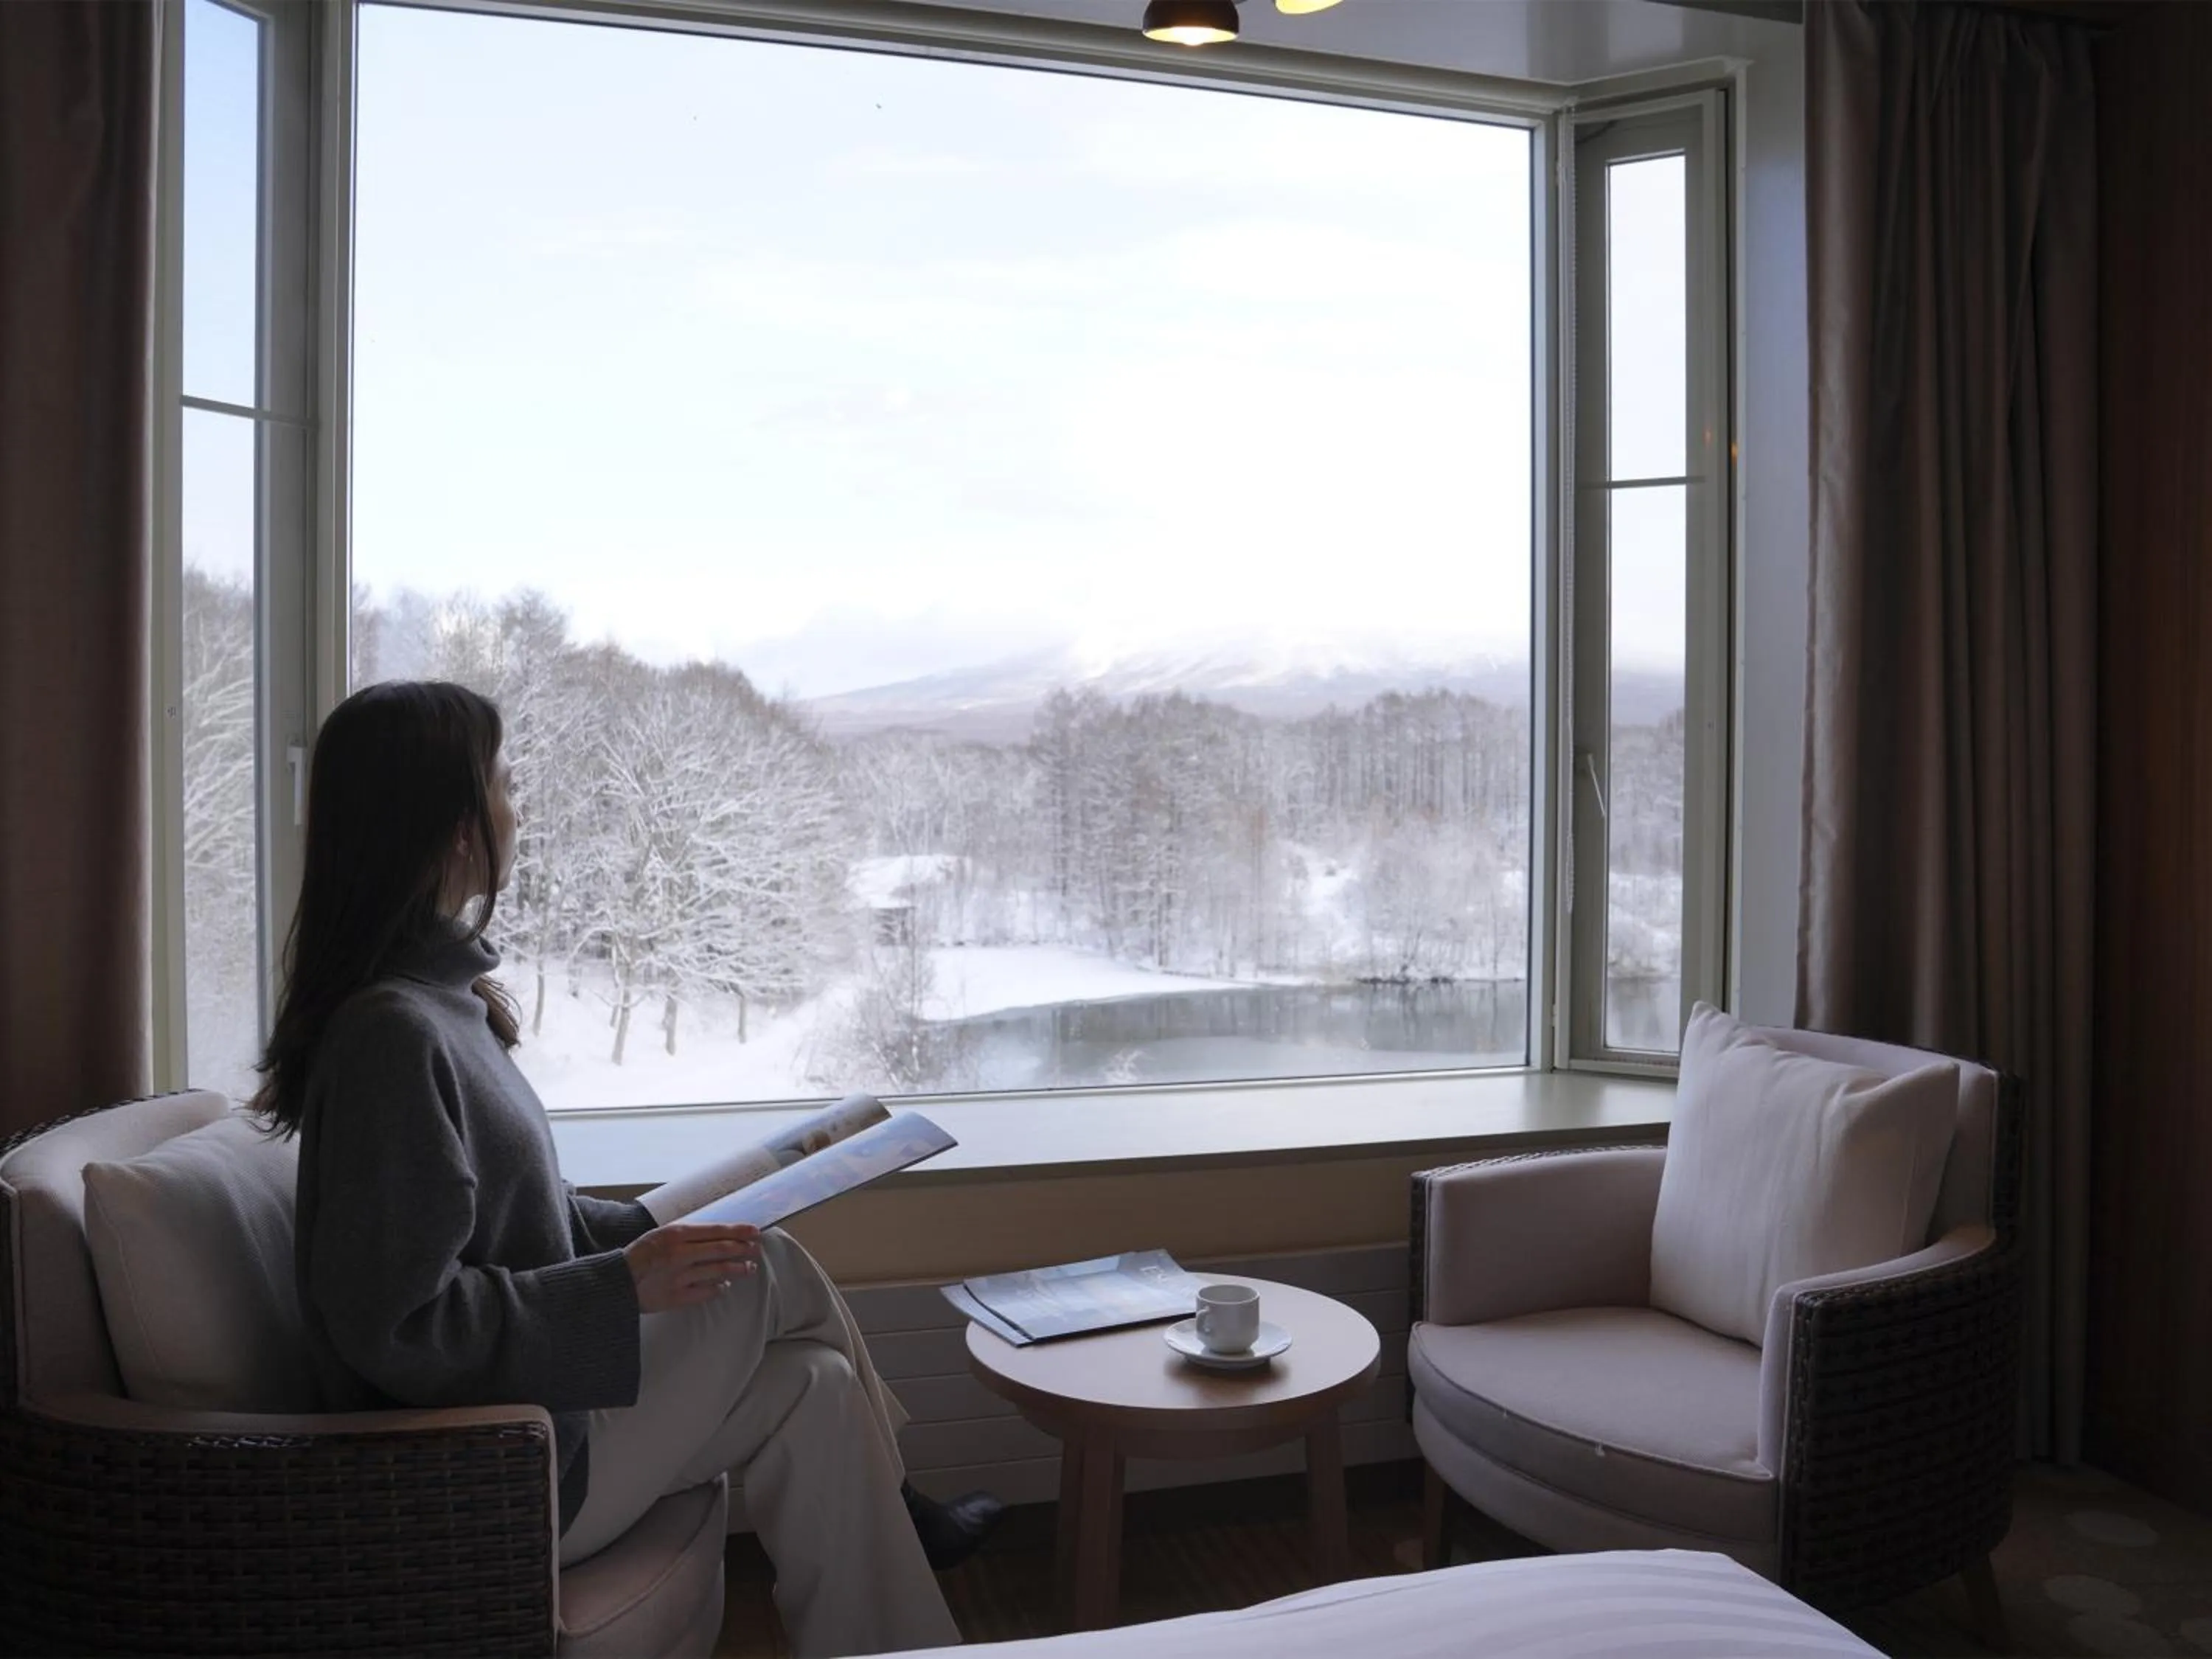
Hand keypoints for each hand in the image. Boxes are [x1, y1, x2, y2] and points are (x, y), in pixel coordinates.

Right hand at [624, 1223, 761, 1312]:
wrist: (616, 1281)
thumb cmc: (640, 1255)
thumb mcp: (661, 1235)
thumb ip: (688, 1235)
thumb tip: (719, 1235)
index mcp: (676, 1234)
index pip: (716, 1230)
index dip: (739, 1231)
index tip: (755, 1232)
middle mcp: (680, 1254)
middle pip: (722, 1250)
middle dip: (743, 1249)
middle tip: (756, 1249)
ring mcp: (679, 1277)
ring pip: (718, 1271)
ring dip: (737, 1269)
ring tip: (749, 1267)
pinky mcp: (676, 1297)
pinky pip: (706, 1292)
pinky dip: (719, 1288)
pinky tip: (725, 1285)